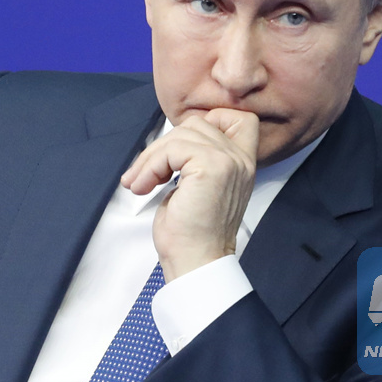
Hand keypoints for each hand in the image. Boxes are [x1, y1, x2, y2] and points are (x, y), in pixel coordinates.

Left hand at [120, 109, 258, 281]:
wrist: (195, 263)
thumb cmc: (191, 233)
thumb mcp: (197, 186)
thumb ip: (196, 160)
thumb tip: (169, 141)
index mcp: (241, 164)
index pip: (240, 118)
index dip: (207, 122)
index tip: (180, 151)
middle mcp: (241, 160)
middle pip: (196, 124)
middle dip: (162, 146)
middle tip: (143, 174)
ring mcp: (229, 161)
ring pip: (181, 134)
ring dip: (151, 157)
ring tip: (140, 183)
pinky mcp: (212, 166)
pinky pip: (173, 149)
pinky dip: (151, 165)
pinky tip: (144, 186)